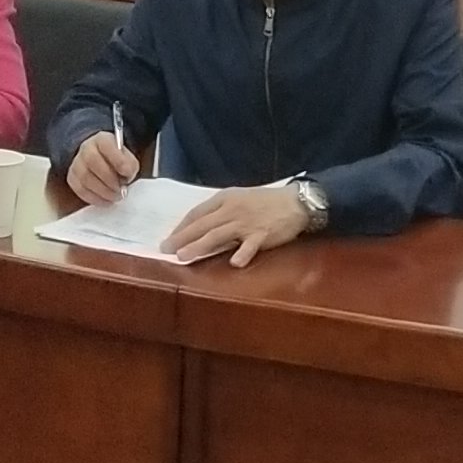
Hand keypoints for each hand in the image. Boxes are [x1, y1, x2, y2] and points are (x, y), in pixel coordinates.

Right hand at [64, 130, 142, 204]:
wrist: (99, 159)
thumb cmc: (115, 159)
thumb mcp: (127, 156)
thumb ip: (129, 164)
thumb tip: (126, 176)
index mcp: (102, 139)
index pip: (106, 145)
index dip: (118, 160)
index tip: (128, 173)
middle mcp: (86, 149)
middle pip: (93, 162)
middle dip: (110, 179)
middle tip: (122, 190)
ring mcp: (76, 163)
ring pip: (85, 178)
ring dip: (103, 191)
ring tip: (116, 196)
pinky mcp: (72, 178)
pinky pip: (81, 190)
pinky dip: (95, 198)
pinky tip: (107, 201)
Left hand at [162, 184, 311, 265]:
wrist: (297, 202)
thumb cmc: (267, 201)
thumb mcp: (241, 199)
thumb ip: (221, 212)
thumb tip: (199, 228)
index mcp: (226, 198)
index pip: (197, 213)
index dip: (181, 226)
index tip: (170, 239)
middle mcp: (233, 210)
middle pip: (202, 225)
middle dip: (181, 237)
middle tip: (165, 249)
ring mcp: (247, 223)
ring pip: (217, 235)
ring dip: (198, 246)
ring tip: (182, 257)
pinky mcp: (262, 234)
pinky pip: (250, 246)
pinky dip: (242, 254)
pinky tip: (234, 264)